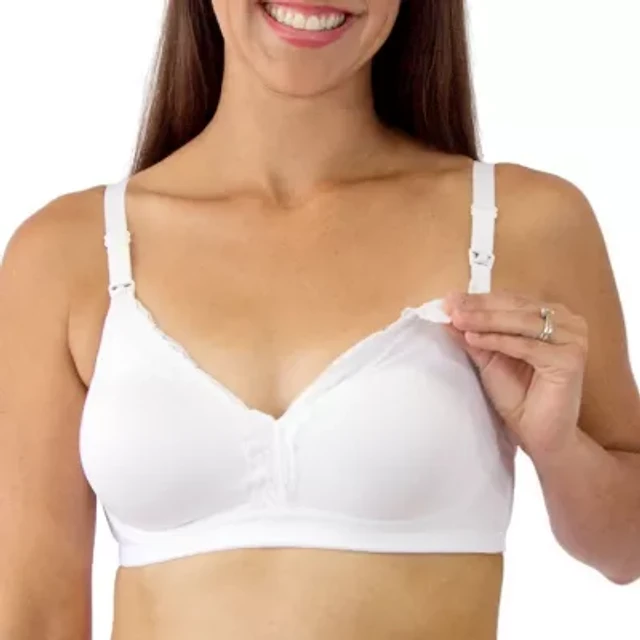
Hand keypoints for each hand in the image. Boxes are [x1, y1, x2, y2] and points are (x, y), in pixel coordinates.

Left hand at [441, 290, 588, 458]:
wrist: (537, 433)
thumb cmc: (517, 395)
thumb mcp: (488, 358)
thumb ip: (472, 334)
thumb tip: (447, 311)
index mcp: (549, 315)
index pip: (509, 300)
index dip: (477, 300)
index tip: (448, 300)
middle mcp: (565, 321)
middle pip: (514, 306)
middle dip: (478, 307)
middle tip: (450, 308)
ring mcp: (572, 338)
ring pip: (520, 322)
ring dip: (485, 320)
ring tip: (458, 321)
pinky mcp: (570, 359)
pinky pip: (527, 345)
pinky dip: (499, 341)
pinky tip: (474, 340)